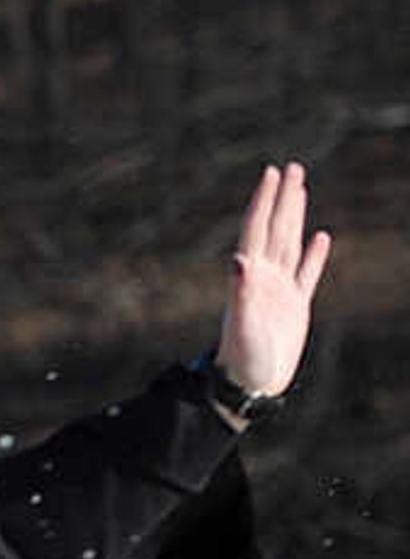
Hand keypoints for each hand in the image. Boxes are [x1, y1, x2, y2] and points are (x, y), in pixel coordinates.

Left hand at [213, 161, 331, 401]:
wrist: (248, 389)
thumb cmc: (242, 362)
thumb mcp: (243, 327)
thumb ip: (241, 293)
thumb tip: (239, 259)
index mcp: (250, 280)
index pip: (257, 231)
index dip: (264, 202)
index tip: (271, 173)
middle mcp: (264, 280)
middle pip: (275, 230)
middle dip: (282, 199)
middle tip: (290, 168)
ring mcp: (280, 292)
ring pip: (290, 245)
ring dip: (295, 217)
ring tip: (299, 191)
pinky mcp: (295, 308)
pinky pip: (307, 275)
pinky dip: (314, 256)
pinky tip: (320, 237)